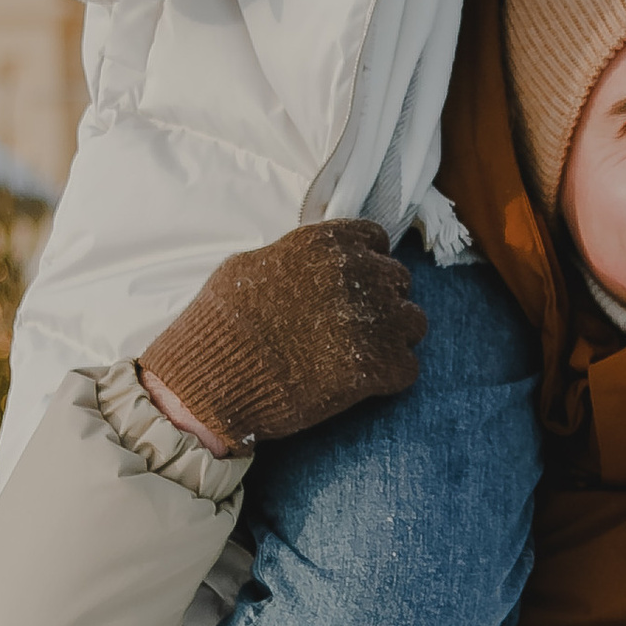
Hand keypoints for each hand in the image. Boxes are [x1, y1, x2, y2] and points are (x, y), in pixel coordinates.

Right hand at [137, 220, 426, 452]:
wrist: (212, 379)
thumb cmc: (221, 324)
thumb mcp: (250, 267)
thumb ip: (294, 259)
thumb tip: (312, 264)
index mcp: (327, 243)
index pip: (375, 241)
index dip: (365, 266)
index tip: (352, 287)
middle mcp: (358, 273)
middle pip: (398, 282)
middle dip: (380, 303)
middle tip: (353, 328)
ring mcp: (372, 321)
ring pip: (414, 323)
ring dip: (393, 338)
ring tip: (363, 356)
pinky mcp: (378, 367)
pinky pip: (408, 367)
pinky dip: (389, 377)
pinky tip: (361, 384)